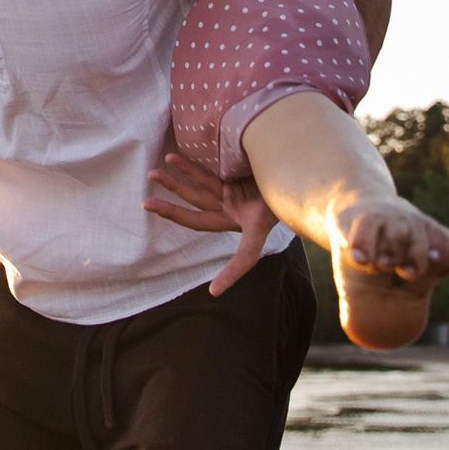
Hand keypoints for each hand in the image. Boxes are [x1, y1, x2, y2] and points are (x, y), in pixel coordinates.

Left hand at [142, 151, 283, 296]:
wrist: (302, 168)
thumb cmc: (297, 194)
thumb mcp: (285, 215)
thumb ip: (260, 240)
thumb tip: (235, 269)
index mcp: (252, 226)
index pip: (244, 255)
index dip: (232, 272)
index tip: (215, 291)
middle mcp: (237, 212)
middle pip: (199, 213)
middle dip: (173, 210)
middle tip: (146, 204)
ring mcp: (234, 193)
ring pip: (199, 189)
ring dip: (177, 182)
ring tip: (155, 172)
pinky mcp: (232, 174)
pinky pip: (208, 171)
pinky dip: (192, 166)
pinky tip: (174, 158)